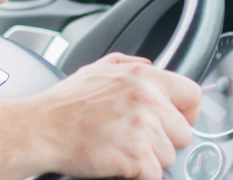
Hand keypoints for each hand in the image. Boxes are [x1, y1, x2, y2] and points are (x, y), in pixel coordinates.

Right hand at [25, 53, 201, 179]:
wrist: (40, 129)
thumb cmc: (64, 105)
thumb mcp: (97, 69)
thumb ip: (129, 64)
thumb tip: (150, 66)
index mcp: (142, 76)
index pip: (192, 95)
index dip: (185, 113)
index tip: (173, 121)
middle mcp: (147, 98)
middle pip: (183, 132)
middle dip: (163, 140)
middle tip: (133, 138)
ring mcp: (144, 128)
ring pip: (170, 156)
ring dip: (148, 158)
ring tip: (120, 147)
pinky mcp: (137, 155)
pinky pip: (155, 175)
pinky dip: (138, 174)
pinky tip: (118, 161)